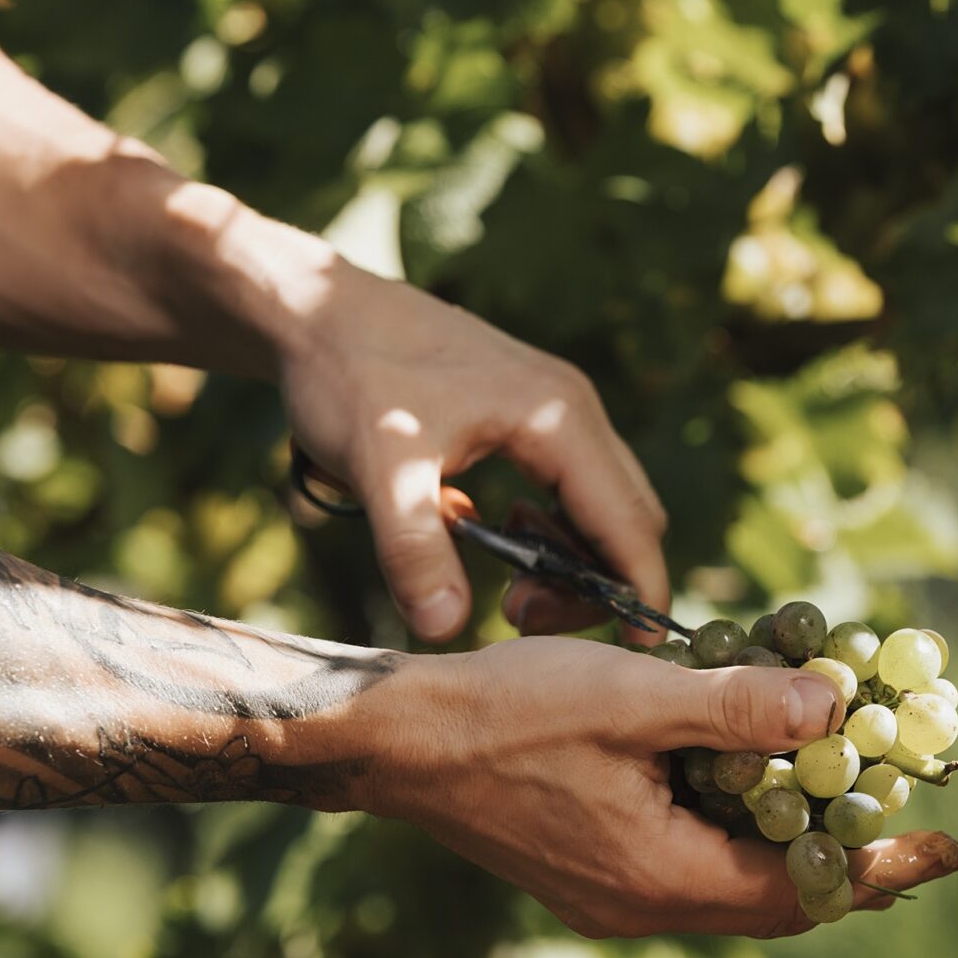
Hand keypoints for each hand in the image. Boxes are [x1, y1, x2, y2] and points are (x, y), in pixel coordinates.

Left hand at [275, 263, 668, 642]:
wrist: (318, 309)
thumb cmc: (349, 375)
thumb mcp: (379, 466)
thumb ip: (414, 548)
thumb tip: (446, 629)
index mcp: (558, 418)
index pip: (629, 521)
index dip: (640, 590)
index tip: (637, 649)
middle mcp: (572, 409)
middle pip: (629, 517)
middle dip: (596, 581)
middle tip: (520, 615)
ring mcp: (555, 408)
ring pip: (602, 503)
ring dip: (570, 557)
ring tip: (504, 586)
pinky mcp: (529, 413)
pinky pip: (569, 486)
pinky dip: (548, 528)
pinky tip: (487, 534)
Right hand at [351, 637, 957, 936]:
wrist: (401, 742)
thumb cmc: (509, 712)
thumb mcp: (634, 697)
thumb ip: (737, 707)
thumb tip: (836, 711)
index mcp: (661, 877)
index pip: (803, 891)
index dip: (881, 866)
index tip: (947, 845)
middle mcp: (643, 905)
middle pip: (776, 902)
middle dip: (850, 863)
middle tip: (911, 819)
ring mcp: (615, 895)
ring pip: (734, 887)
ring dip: (794, 847)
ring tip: (848, 799)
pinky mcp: (594, 873)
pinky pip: (692, 869)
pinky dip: (739, 835)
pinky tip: (752, 786)